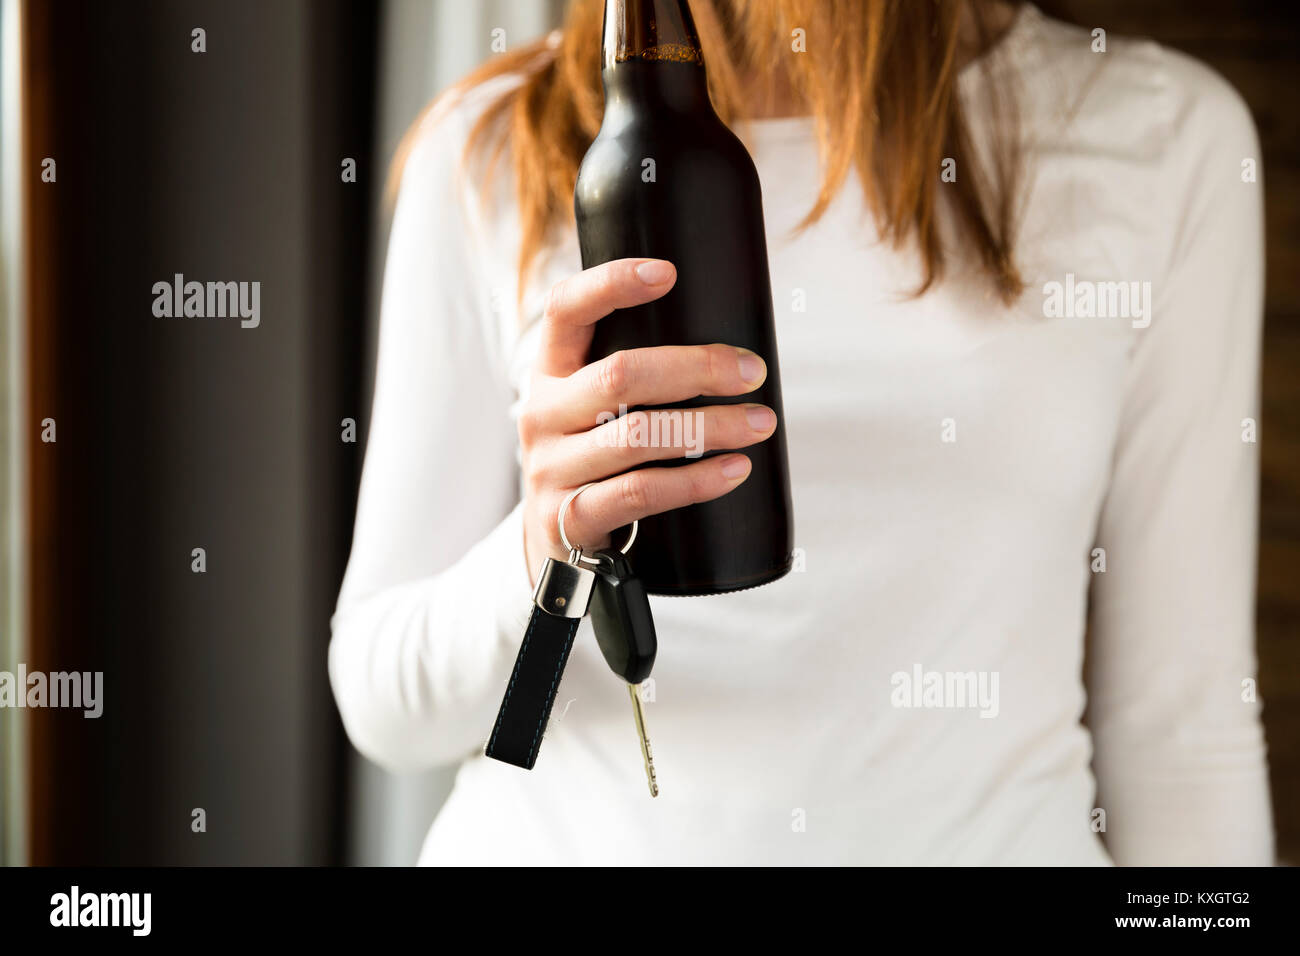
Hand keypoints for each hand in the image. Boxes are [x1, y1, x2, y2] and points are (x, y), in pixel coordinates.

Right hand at [520, 258, 776, 582]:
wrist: (554, 544)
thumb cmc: (596, 460)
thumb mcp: (592, 409)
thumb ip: (634, 377)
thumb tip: (732, 351)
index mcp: (549, 371)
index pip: (566, 309)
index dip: (611, 283)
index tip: (668, 273)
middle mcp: (541, 413)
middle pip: (620, 374)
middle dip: (697, 368)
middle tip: (752, 372)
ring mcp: (551, 468)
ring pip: (638, 436)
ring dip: (710, 426)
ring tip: (760, 423)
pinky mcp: (568, 517)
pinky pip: (640, 492)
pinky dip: (695, 481)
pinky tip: (734, 470)